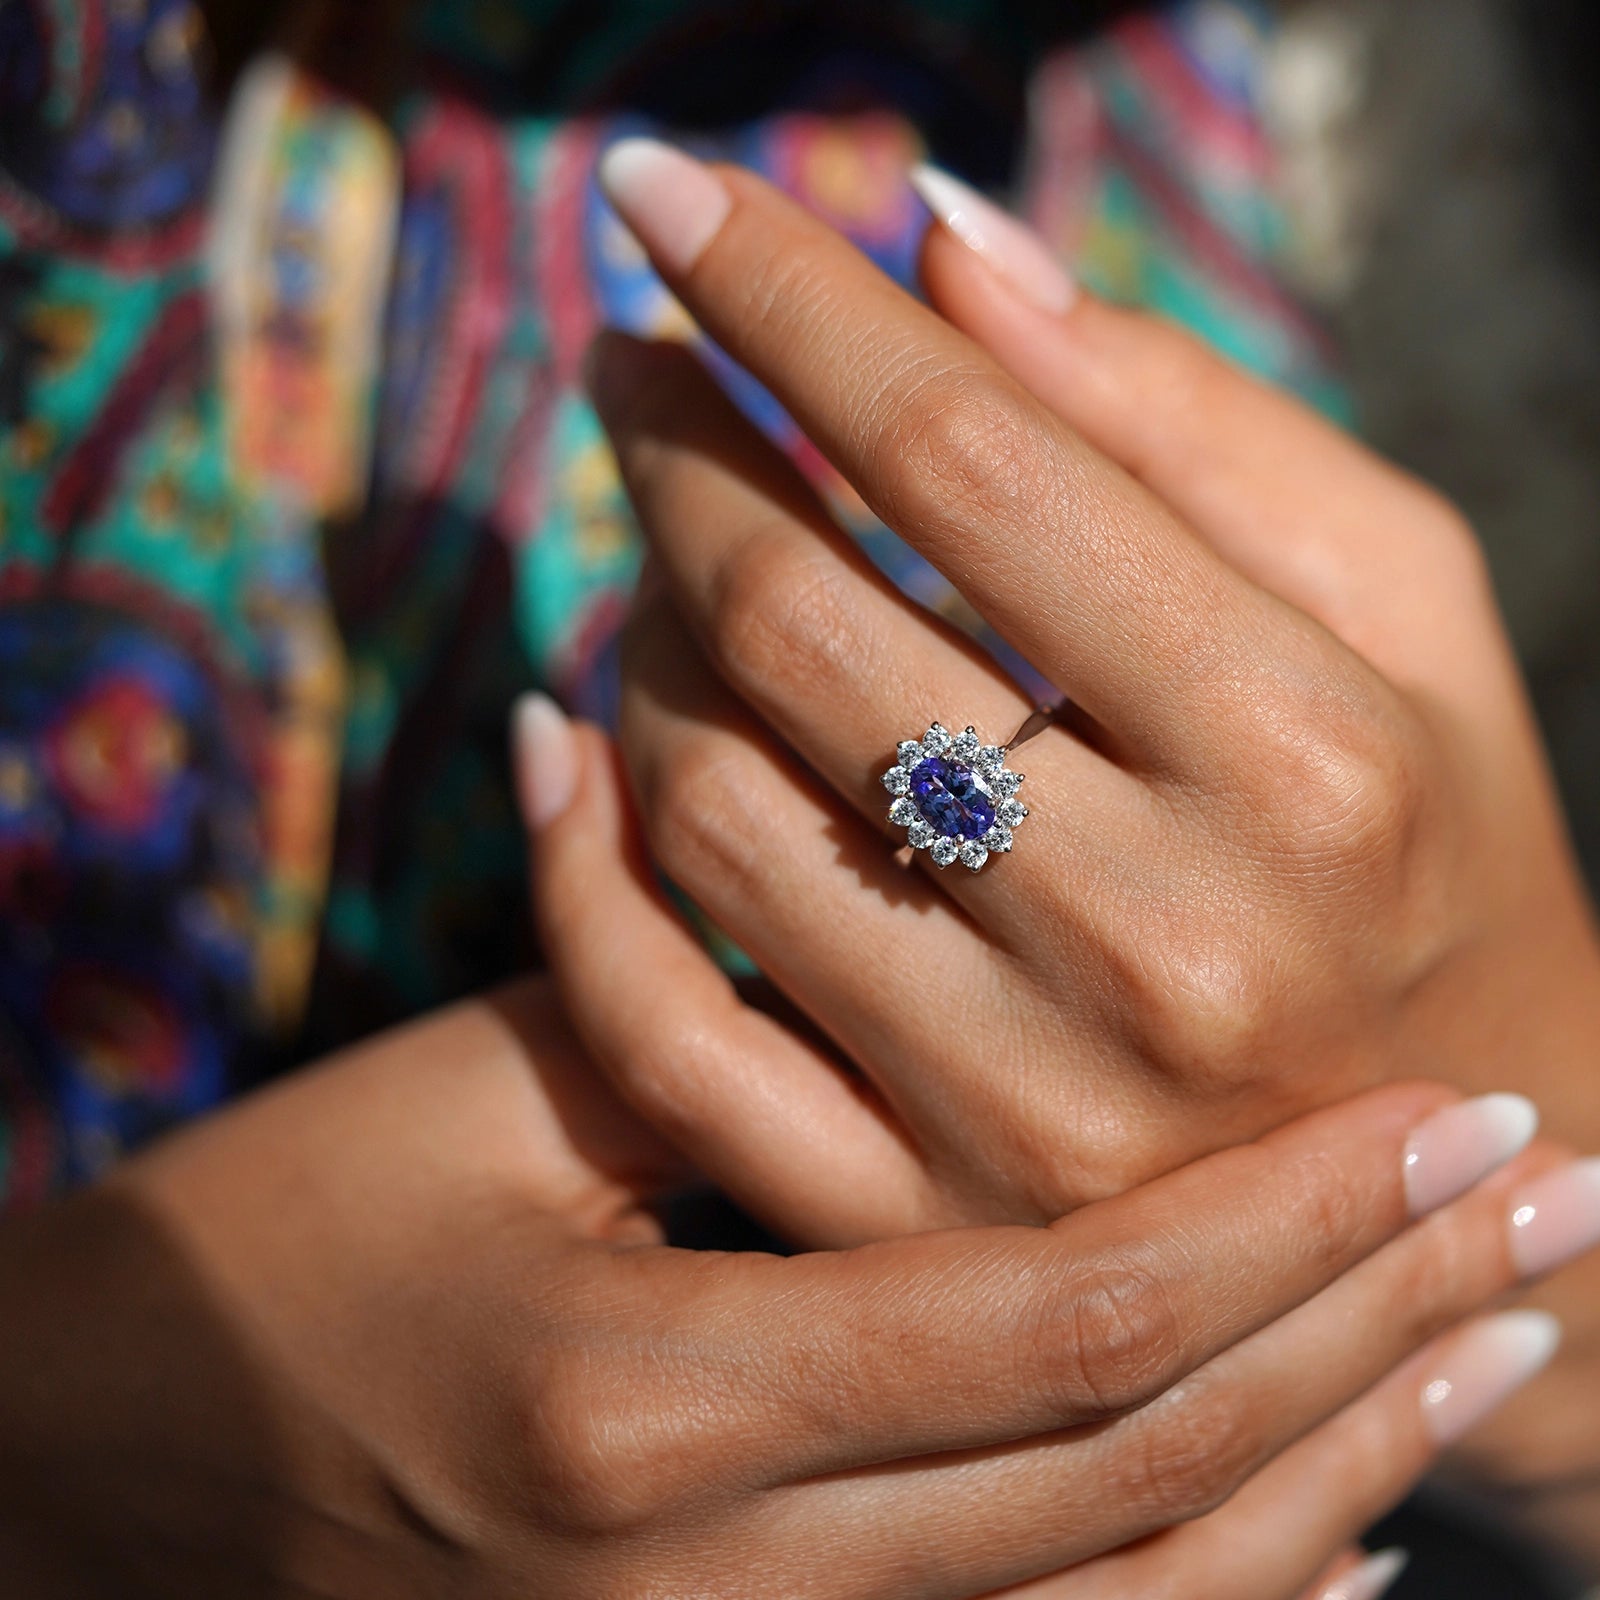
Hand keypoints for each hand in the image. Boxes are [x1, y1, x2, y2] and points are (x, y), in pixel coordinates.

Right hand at [0, 983, 1556, 1598]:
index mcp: (661, 1408)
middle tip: (1548, 1219)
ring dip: (1341, 1481)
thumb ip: (696, 996)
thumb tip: (869, 832)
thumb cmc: (283, 1250)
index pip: (1071, 1331)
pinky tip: (1334, 1534)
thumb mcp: (475, 1104)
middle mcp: (730, 1595)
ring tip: (1492, 1348)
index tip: (1450, 1120)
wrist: (122, 1483)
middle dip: (1376, 1350)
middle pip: (1150, 1490)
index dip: (1287, 1228)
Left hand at [522, 141, 1599, 1531]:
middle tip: (638, 374)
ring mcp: (1019, 1120)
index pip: (973, 462)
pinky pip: (656, 1034)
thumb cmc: (1424, 839)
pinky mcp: (905, 1225)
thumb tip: (941, 240)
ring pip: (707, 813)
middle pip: (801, 630)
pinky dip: (568, 870)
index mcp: (1309, 762)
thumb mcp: (1397, 602)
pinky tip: (560, 747)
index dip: (787, 294)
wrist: (1447, 1162)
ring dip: (640, 643)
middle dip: (679, 452)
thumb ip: (1187, 417)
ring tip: (672, 571)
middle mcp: (1164, 953)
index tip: (656, 192)